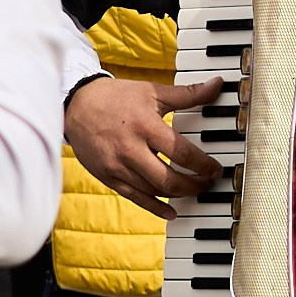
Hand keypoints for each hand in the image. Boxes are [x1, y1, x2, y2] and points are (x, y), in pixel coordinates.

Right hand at [64, 75, 222, 219]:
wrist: (77, 105)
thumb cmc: (118, 97)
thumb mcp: (153, 91)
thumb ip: (188, 94)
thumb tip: (218, 85)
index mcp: (145, 126)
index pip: (181, 153)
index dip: (203, 165)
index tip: (215, 169)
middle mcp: (130, 149)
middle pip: (169, 179)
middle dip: (194, 185)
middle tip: (207, 183)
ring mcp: (117, 166)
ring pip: (153, 191)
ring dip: (178, 195)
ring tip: (193, 190)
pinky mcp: (108, 177)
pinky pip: (135, 198)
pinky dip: (155, 207)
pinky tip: (171, 211)